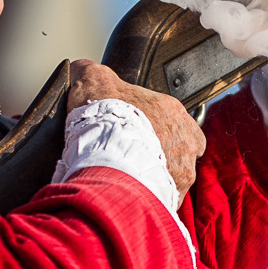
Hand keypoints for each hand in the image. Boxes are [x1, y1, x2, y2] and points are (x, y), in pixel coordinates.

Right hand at [67, 60, 205, 198]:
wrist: (106, 158)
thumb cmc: (105, 121)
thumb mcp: (94, 81)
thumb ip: (91, 73)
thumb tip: (81, 68)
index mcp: (173, 112)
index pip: (176, 119)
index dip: (156, 128)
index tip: (138, 136)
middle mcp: (186, 142)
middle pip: (179, 150)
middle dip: (160, 157)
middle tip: (134, 161)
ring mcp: (182, 171)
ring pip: (173, 178)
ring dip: (155, 180)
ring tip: (129, 183)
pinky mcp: (171, 196)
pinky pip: (164, 200)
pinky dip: (149, 200)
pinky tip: (131, 199)